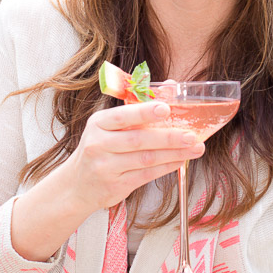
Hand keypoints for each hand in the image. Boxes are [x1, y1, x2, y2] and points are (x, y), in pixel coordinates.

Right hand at [63, 100, 204, 215]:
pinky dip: (166, 167)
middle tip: (191, 135)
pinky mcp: (116, 185)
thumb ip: (139, 107)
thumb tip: (171, 87)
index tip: (166, 109)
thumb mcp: (109, 125)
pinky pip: (146, 175)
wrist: (77, 184)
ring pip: (146, 159)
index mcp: (98, 123)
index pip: (122, 116)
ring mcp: (106, 167)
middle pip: (138, 140)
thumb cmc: (100, 147)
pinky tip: (180, 160)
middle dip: (168, 137)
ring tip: (195, 148)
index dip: (144, 112)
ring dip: (174, 153)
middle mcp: (99, 144)